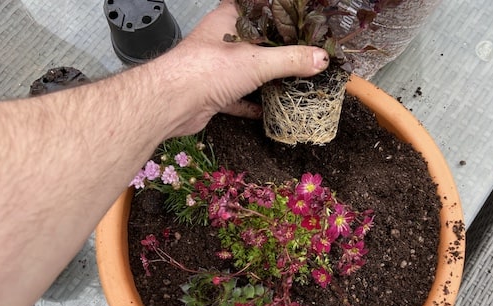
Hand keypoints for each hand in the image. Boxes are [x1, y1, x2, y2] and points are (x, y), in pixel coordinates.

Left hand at [160, 0, 328, 129]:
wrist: (171, 102)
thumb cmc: (205, 69)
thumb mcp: (257, 61)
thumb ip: (291, 59)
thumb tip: (321, 58)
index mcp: (230, 19)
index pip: (259, 10)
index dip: (281, 14)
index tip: (303, 22)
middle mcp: (222, 40)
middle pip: (256, 41)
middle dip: (278, 49)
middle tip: (304, 53)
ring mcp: (217, 67)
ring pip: (247, 69)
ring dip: (266, 77)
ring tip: (292, 78)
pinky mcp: (213, 92)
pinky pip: (238, 97)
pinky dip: (252, 104)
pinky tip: (266, 110)